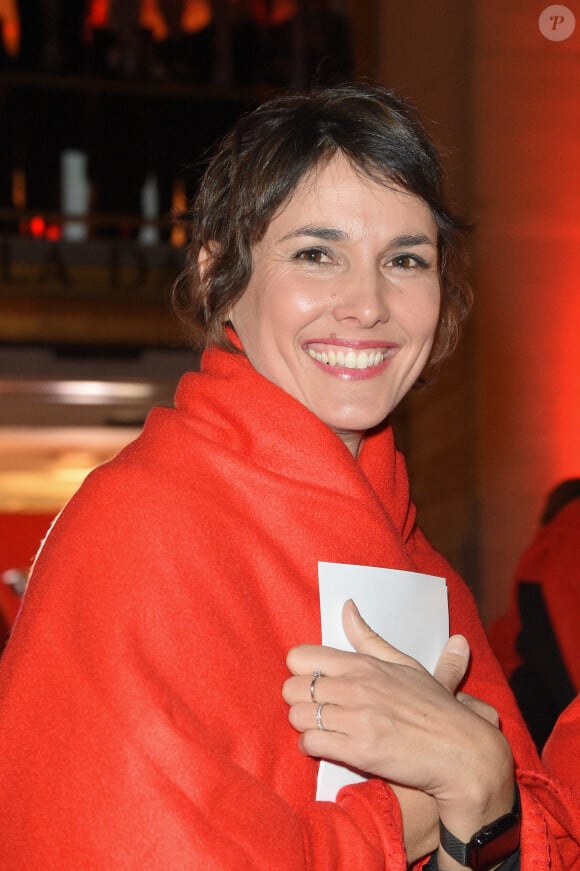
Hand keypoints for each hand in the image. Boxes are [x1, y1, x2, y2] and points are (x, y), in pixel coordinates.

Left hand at [283, 600, 513, 839]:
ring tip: (319, 728)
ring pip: (297, 716)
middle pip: (292, 687)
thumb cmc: (435, 709)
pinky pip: (310, 743)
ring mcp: (356, 718)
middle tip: (314, 708)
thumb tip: (347, 606)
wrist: (462, 752)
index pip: (301, 657)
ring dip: (303, 724)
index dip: (299, 671)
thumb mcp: (405, 664)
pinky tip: (326, 745)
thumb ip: (369, 637)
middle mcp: (356, 687)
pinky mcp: (358, 751)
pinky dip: (311, 746)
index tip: (312, 682)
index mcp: (364, 664)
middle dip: (298, 699)